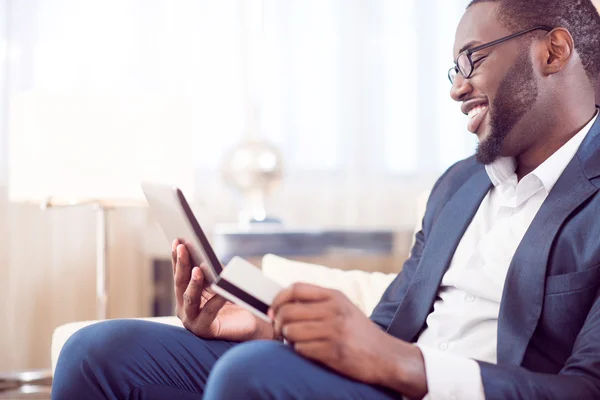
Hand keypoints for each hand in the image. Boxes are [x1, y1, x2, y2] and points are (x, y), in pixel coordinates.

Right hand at [171, 239, 272, 341]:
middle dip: (181, 264)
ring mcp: (191, 320)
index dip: (177, 257)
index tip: (177, 240)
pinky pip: (209, 311)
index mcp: (186, 294)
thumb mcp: (222, 281)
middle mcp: (184, 308)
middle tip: (182, 247)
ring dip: (193, 282)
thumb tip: (207, 256)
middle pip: (180, 283)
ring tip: (197, 269)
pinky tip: (222, 288)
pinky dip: (216, 299)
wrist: (253, 324)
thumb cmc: (237, 300)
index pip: (179, 273)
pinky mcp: (204, 330)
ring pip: (190, 298)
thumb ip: (213, 271)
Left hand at [269, 283, 427, 398]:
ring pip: (291, 331)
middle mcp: (334, 310)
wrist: (386, 356)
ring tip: (297, 341)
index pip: (295, 288)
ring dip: (289, 339)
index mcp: (334, 295)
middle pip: (288, 311)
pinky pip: (301, 349)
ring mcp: (334, 331)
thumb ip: (316, 301)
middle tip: (281, 331)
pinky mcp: (334, 351)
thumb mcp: (342, 307)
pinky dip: (300, 351)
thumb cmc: (358, 331)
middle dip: (279, 323)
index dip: (278, 299)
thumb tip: (280, 304)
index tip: (273, 311)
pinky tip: (309, 351)